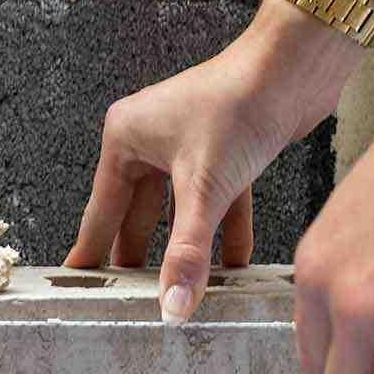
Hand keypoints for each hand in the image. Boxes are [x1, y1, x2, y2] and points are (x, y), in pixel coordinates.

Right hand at [65, 1, 364, 321]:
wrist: (295, 67)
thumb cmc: (239, 104)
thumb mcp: (203, 189)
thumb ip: (187, 252)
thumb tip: (172, 306)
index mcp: (125, 138)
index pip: (101, 211)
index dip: (92, 251)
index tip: (79, 286)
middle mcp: (151, 140)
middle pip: (138, 215)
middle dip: (140, 258)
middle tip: (129, 301)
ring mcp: (189, 146)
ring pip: (179, 212)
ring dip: (185, 248)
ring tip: (178, 292)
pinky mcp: (225, 152)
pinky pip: (216, 202)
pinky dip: (224, 233)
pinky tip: (232, 268)